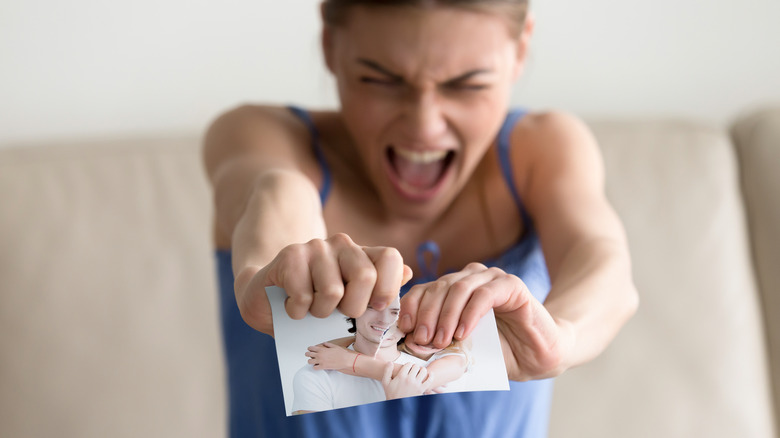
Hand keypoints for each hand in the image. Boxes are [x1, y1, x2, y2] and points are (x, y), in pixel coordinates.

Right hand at [234, 233, 412, 334]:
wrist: (267, 298)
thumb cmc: (314, 303)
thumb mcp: (349, 301)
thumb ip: (378, 291)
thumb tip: (408, 273)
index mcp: (362, 255)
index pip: (390, 257)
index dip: (389, 286)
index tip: (377, 307)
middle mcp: (341, 245)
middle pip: (365, 276)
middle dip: (353, 309)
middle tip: (337, 314)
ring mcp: (315, 247)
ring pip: (333, 291)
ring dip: (320, 313)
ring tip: (311, 309)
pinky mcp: (290, 256)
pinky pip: (304, 295)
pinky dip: (298, 312)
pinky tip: (293, 305)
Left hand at [305, 342, 353, 370]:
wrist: (345, 360)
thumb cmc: (341, 353)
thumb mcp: (334, 346)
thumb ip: (328, 344)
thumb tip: (324, 343)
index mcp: (322, 349)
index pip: (311, 348)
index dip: (309, 349)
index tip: (310, 349)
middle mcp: (320, 355)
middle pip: (308, 354)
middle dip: (307, 354)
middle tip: (309, 355)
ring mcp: (321, 361)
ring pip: (309, 362)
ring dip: (310, 361)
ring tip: (313, 361)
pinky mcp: (323, 367)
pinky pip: (314, 368)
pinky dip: (315, 367)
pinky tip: (317, 366)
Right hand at [381, 362, 431, 399]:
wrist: (397, 405)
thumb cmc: (391, 393)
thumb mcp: (385, 382)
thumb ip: (387, 371)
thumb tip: (390, 362)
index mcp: (401, 376)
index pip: (409, 364)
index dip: (408, 364)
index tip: (407, 368)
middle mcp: (409, 379)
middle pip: (416, 366)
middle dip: (415, 367)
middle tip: (413, 370)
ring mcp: (416, 385)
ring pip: (423, 371)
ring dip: (422, 369)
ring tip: (419, 372)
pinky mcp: (421, 390)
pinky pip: (429, 380)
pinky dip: (431, 376)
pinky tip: (429, 374)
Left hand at [398, 263, 573, 380]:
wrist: (539, 356)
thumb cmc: (498, 352)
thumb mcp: (460, 348)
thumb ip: (437, 342)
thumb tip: (407, 348)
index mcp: (454, 289)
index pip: (424, 290)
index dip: (412, 308)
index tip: (405, 331)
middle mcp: (471, 278)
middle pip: (438, 287)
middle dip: (426, 315)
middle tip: (422, 341)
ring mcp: (491, 278)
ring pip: (458, 287)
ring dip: (446, 315)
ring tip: (441, 340)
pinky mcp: (511, 285)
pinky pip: (484, 294)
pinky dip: (470, 314)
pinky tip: (463, 333)